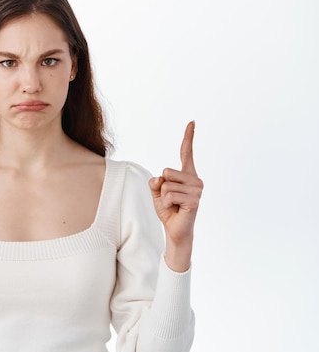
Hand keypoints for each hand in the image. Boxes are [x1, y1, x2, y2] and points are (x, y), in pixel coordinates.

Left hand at [148, 121, 202, 270]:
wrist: (174, 229)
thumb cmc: (168, 210)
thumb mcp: (157, 192)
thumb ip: (156, 182)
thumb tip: (160, 177)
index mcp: (187, 175)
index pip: (186, 153)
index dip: (188, 137)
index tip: (192, 122)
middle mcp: (195, 180)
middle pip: (167, 171)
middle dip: (162, 187)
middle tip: (170, 199)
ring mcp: (196, 189)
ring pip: (166, 184)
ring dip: (164, 197)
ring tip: (173, 205)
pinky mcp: (194, 199)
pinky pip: (169, 194)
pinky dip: (166, 203)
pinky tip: (175, 209)